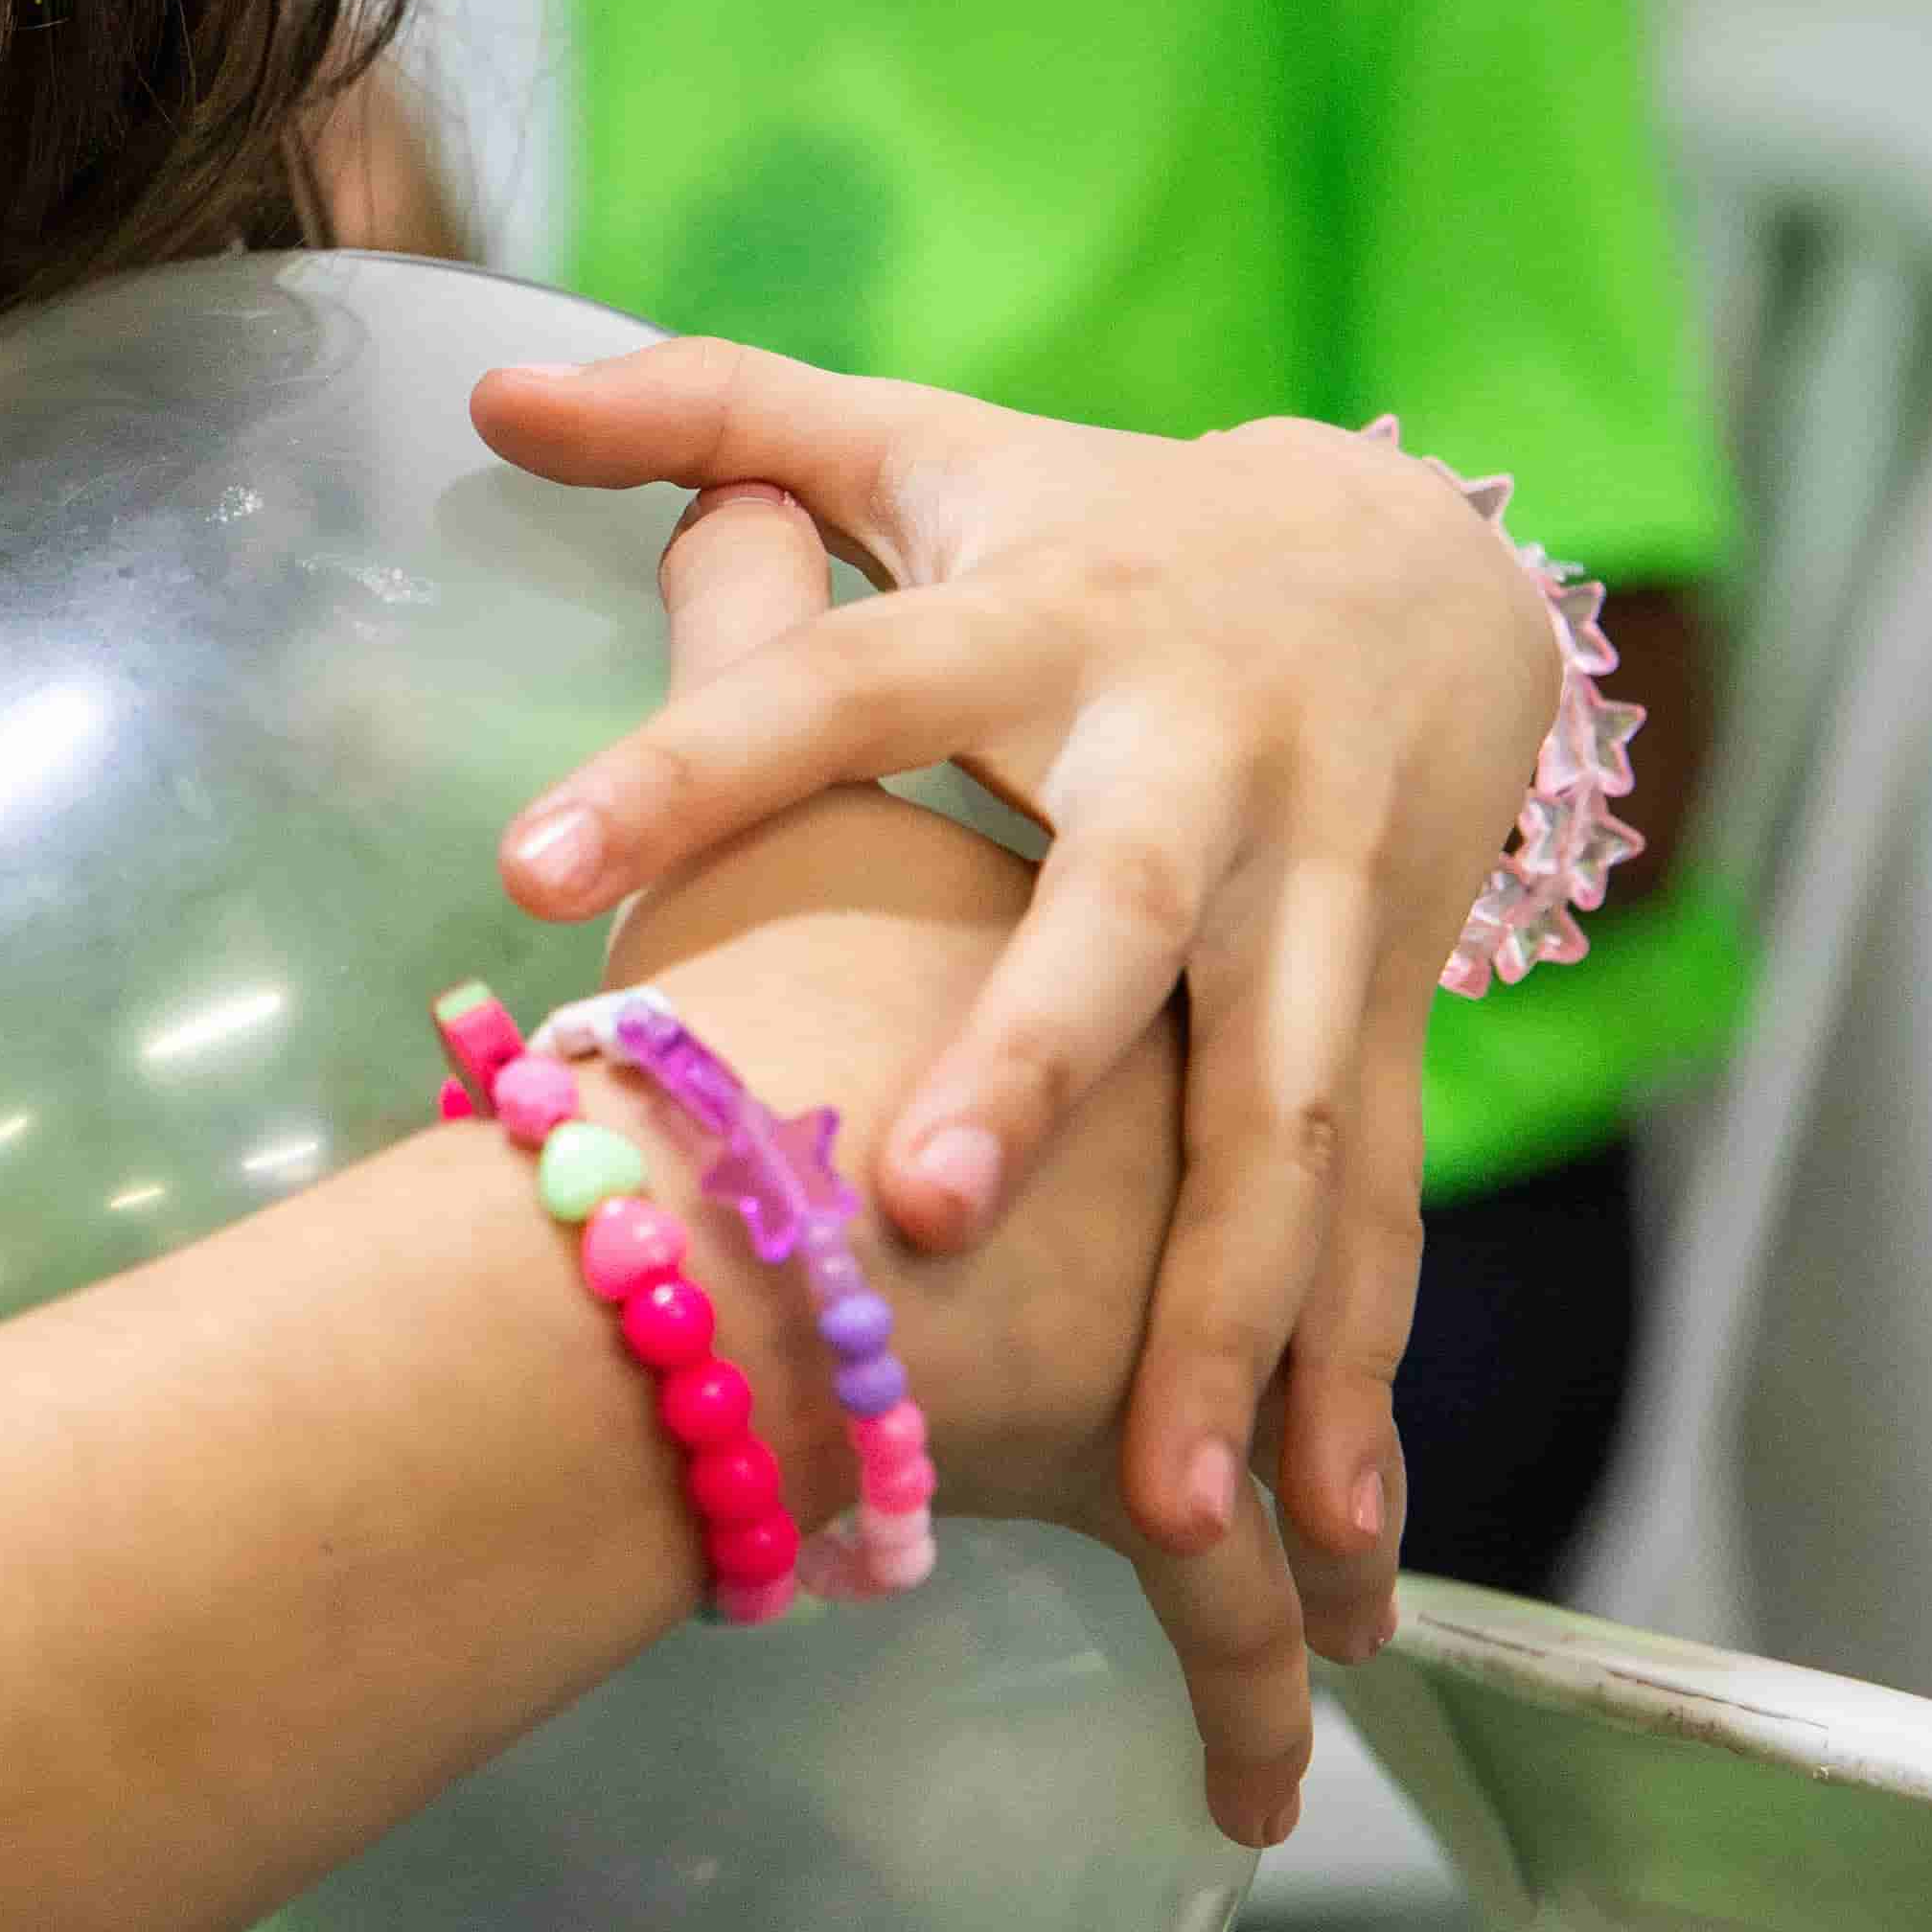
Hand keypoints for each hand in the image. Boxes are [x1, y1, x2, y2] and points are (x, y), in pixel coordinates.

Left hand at [621, 481, 1338, 1839]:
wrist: (1434, 567)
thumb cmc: (1111, 526)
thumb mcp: (928, 448)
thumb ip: (714, 422)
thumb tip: (497, 380)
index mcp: (1047, 633)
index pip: (837, 687)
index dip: (684, 762)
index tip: (528, 868)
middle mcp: (1192, 775)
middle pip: (1115, 926)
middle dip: (1036, 1063)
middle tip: (916, 1201)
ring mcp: (1319, 910)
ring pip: (1288, 1124)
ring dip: (1230, 1305)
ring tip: (1165, 1488)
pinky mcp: (1395, 1024)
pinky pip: (1381, 1224)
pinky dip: (1359, 1384)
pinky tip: (1337, 1551)